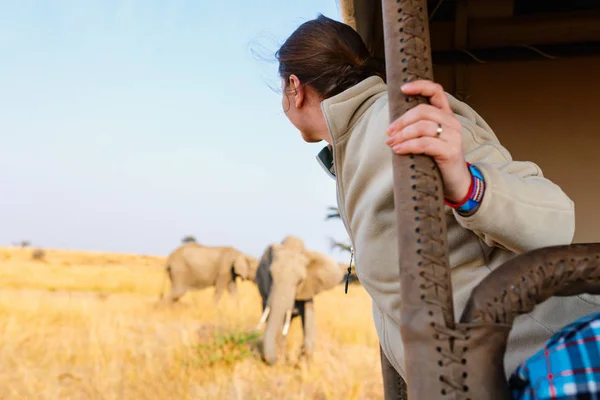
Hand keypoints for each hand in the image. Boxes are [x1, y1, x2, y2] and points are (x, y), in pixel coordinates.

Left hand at [385, 80, 470, 203]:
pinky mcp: (450, 151)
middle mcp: (452, 123)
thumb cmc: (438, 160)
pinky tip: (398, 150)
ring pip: (422, 127)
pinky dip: (408, 146)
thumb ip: (418, 128)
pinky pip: (424, 143)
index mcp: (446, 115)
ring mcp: (453, 136)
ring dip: (402, 134)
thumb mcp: (429, 139)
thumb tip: (393, 125)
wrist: (456, 182)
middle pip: (423, 111)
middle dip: (402, 120)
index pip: (436, 91)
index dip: (420, 86)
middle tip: (389, 132)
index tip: (403, 89)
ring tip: (391, 143)